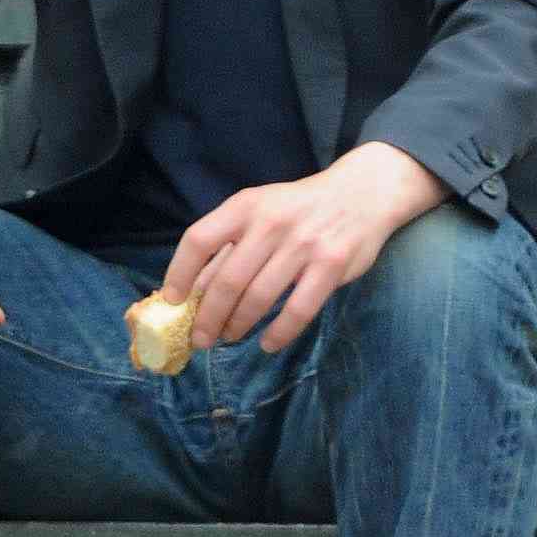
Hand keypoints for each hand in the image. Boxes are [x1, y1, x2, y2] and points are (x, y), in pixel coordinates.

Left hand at [165, 142, 449, 354]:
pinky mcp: (331, 266)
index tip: (173, 301)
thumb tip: (193, 291)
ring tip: (230, 338)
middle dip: (208, 317)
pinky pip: (298, 310)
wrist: (362, 193)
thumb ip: (230, 247)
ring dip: (239, 325)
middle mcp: (272, 223)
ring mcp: (304, 244)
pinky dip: (279, 333)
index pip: (199, 240)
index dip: (180, 273)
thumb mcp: (261, 212)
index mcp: (247, 206)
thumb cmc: (300, 208)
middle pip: (227, 279)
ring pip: (259, 297)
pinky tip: (268, 344)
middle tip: (201, 338)